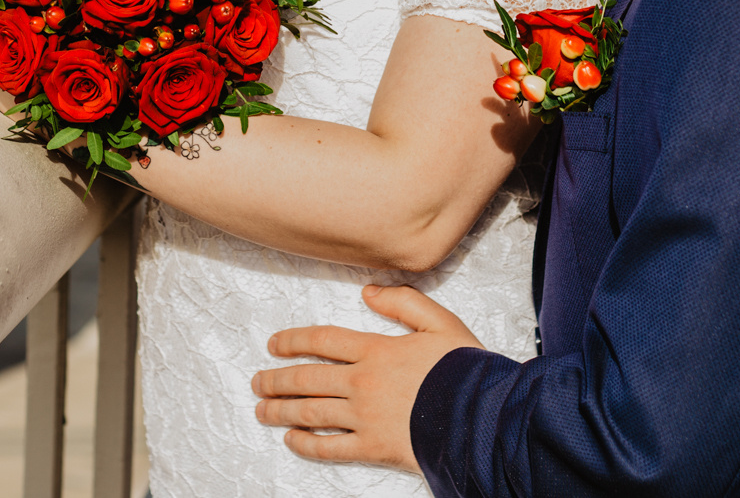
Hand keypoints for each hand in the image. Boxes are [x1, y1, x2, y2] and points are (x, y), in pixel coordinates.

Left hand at [252, 284, 483, 470]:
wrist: (481, 416)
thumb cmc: (466, 370)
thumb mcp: (440, 322)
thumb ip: (404, 302)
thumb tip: (368, 292)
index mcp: (376, 350)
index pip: (323, 341)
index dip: (293, 341)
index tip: (273, 344)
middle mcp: (362, 382)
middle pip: (307, 379)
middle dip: (277, 379)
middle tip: (258, 382)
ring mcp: (365, 417)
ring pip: (311, 412)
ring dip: (281, 411)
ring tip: (262, 410)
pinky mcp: (374, 448)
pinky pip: (331, 448)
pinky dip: (307, 445)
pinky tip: (292, 440)